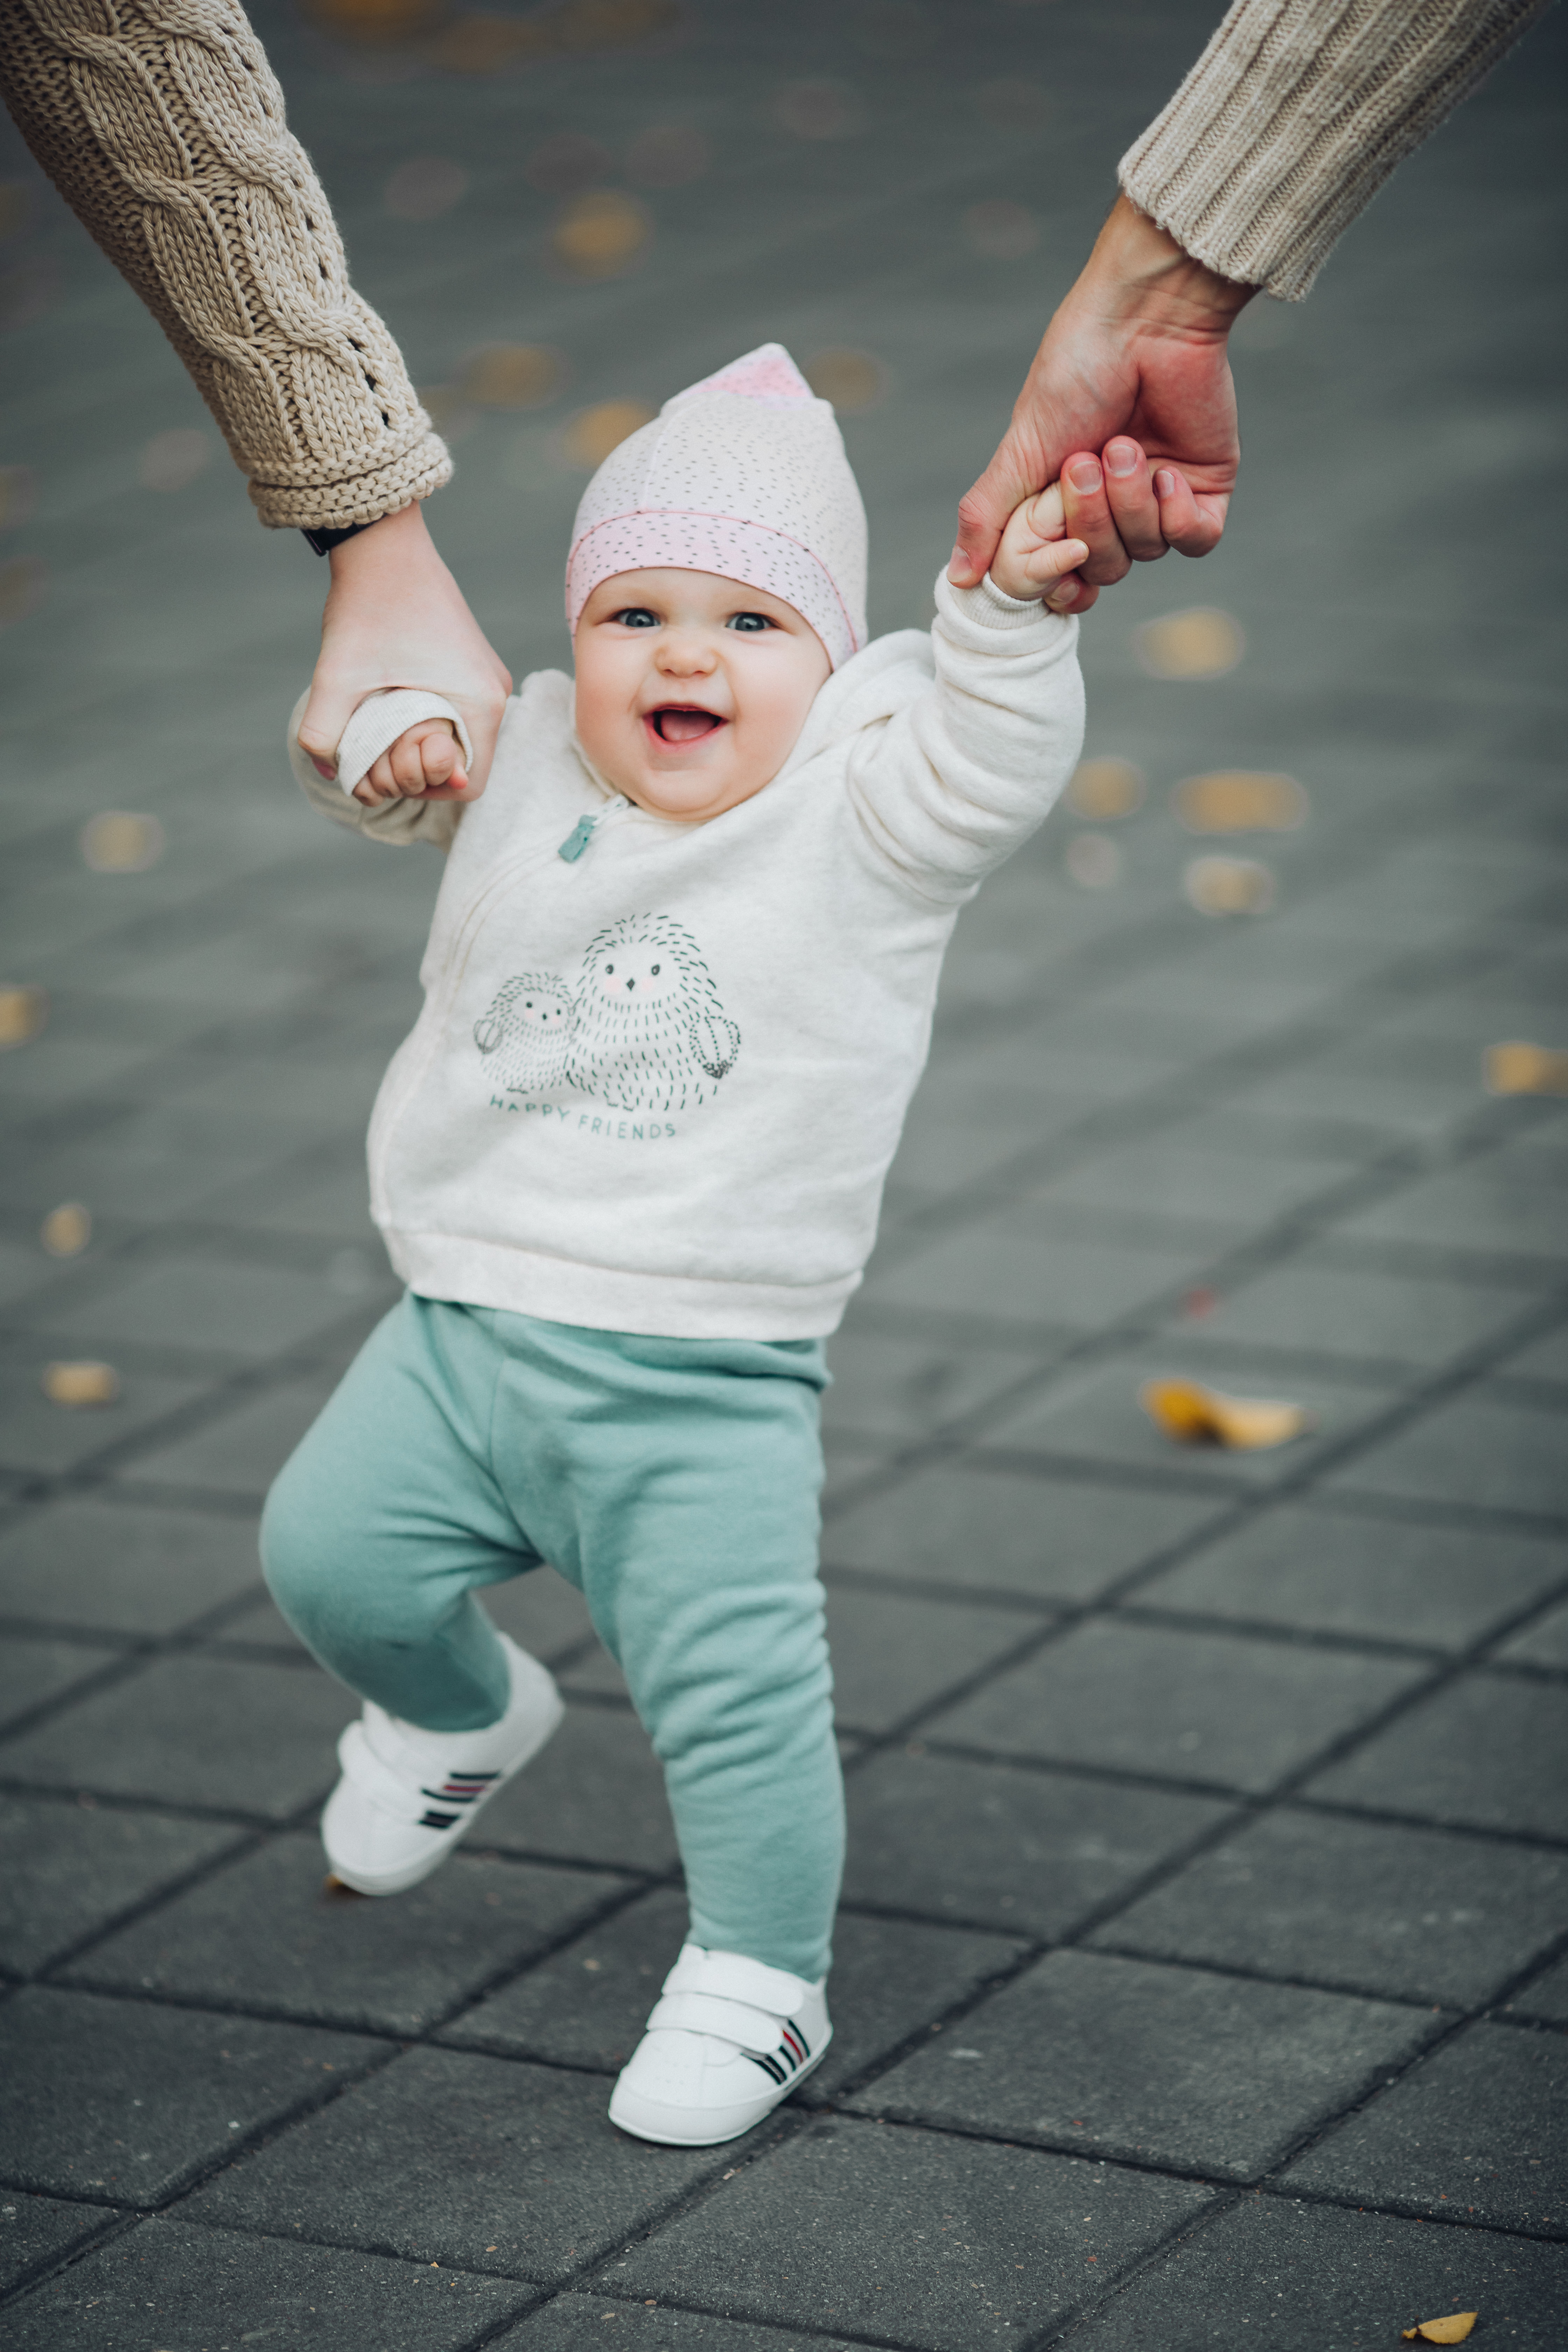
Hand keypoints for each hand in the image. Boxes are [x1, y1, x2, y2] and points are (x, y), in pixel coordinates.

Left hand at [297, 501, 511, 796]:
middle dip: (418, 768)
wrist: (382, 542)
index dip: (426, 791)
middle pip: (464, 762)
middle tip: (376, 748)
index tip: (388, 770)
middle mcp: (494, 692)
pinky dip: (426, 719)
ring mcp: (485, 676)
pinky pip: (455, 711)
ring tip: (381, 723)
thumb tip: (328, 774)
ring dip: (419, 742)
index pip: (470, 784)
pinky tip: (391, 701)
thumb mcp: (336, 677)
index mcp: (479, 703)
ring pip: (458, 737)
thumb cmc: (368, 605)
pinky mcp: (471, 662)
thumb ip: (322, 733)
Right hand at [950, 193, 1254, 611]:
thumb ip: (987, 515)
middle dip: (1091, 520)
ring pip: (1146, 552)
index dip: (1060, 582)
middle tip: (1085, 460)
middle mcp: (1113, 509)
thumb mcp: (1019, 450)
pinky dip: (1178, 516)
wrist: (1145, 319)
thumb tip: (958, 577)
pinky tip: (1167, 471)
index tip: (1057, 563)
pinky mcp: (1205, 488)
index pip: (1064, 577)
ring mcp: (1161, 500)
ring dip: (1129, 501)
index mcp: (1064, 505)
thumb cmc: (1078, 369)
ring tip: (1125, 445)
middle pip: (1104, 569)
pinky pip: (1197, 540)